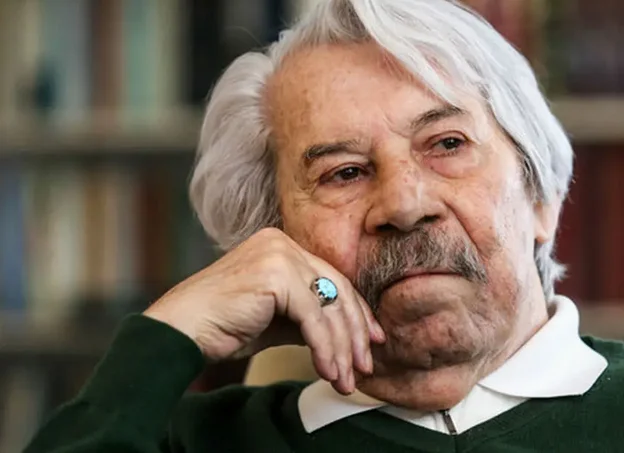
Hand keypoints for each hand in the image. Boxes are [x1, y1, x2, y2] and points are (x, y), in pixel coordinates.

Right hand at [143, 228, 384, 393]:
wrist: (183, 329)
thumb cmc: (223, 325)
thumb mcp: (276, 318)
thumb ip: (308, 316)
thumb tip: (346, 335)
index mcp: (281, 246)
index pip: (331, 278)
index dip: (355, 313)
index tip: (370, 341)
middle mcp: (281, 243)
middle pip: (336, 289)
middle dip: (354, 333)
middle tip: (364, 366)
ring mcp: (278, 254)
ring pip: (329, 304)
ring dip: (341, 348)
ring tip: (345, 379)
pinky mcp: (275, 274)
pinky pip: (313, 317)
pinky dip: (324, 348)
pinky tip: (327, 371)